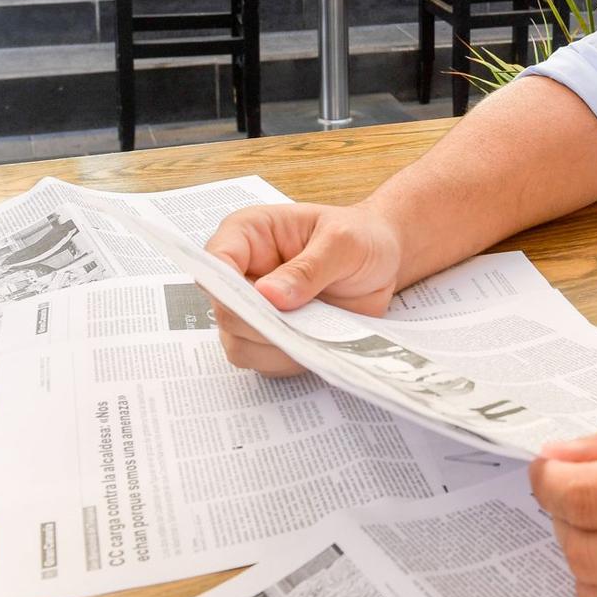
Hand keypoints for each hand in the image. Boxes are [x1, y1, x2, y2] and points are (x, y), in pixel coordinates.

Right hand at [204, 201, 406, 376]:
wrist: (382, 260)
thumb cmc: (359, 237)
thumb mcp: (343, 242)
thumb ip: (308, 267)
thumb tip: (269, 295)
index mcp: (248, 234)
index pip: (215, 261)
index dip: (226, 285)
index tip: (260, 301)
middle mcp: (242, 274)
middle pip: (225, 312)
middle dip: (262, 324)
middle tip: (302, 322)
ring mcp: (254, 310)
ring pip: (241, 345)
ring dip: (278, 347)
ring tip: (318, 329)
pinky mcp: (271, 338)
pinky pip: (267, 362)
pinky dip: (292, 360)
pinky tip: (319, 342)